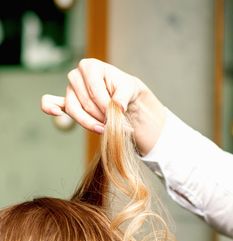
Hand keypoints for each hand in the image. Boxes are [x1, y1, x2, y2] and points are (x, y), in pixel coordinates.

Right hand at [41, 58, 165, 155]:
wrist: (123, 97)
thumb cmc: (126, 90)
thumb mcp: (130, 90)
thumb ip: (123, 97)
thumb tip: (117, 107)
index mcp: (90, 66)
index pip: (94, 92)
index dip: (106, 107)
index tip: (119, 115)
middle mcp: (75, 75)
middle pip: (85, 103)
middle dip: (100, 116)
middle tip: (115, 123)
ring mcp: (69, 89)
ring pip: (74, 111)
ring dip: (90, 122)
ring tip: (104, 127)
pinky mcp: (66, 102)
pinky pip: (50, 103)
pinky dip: (50, 108)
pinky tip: (56, 112)